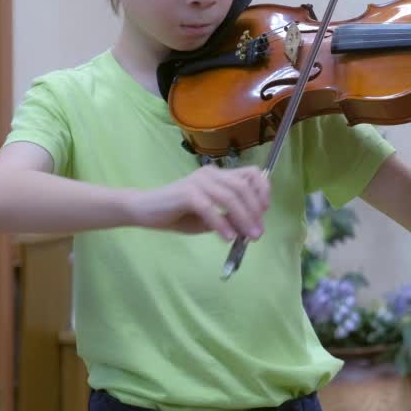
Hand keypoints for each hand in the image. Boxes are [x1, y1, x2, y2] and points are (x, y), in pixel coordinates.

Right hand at [129, 164, 269, 240]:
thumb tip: (250, 227)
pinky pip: (210, 208)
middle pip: (243, 186)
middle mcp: (211, 173)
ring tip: (249, 237)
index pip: (252, 173)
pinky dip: (222, 224)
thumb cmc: (177, 214)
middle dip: (255, 211)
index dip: (263, 190)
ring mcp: (199, 181)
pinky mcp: (187, 193)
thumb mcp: (209, 217)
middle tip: (258, 232)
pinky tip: (228, 238)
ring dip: (244, 218)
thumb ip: (228, 217)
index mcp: (219, 175)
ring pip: (230, 197)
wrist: (145, 210)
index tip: (265, 211)